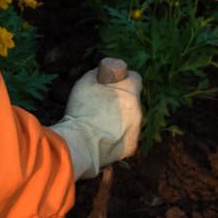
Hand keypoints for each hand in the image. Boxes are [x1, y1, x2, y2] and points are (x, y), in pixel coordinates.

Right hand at [47, 58, 143, 178]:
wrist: (79, 142)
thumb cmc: (81, 111)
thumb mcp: (84, 83)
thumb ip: (96, 74)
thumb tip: (102, 72)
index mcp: (129, 92)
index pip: (135, 79)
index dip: (125, 79)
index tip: (115, 83)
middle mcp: (138, 110)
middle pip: (132, 101)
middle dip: (120, 101)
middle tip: (103, 105)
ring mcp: (136, 130)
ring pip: (130, 120)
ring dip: (119, 120)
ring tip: (99, 124)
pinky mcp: (131, 146)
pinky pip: (126, 137)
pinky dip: (116, 136)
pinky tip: (102, 138)